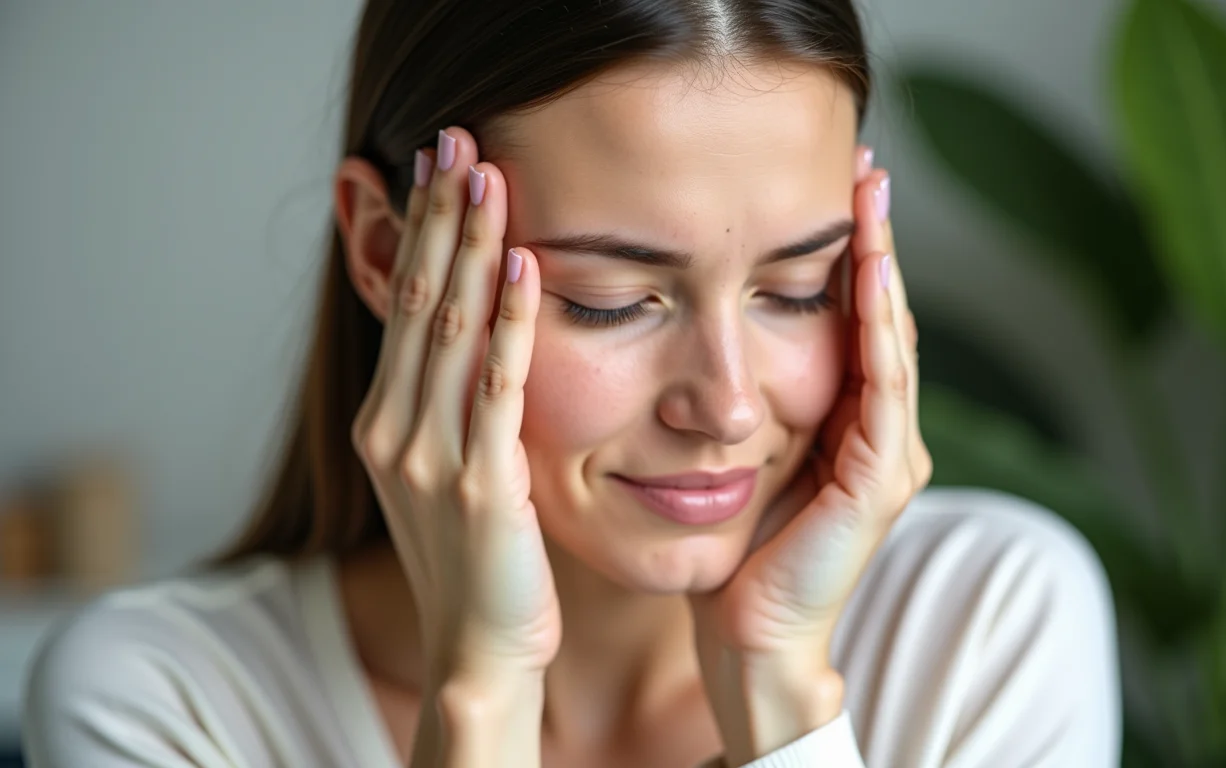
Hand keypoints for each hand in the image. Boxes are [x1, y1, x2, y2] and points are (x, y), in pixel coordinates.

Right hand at [350, 127, 560, 688]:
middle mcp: (395, 431)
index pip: (400, 306)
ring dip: (471, 247)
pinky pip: (498, 387)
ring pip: (450, 329)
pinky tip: (526, 266)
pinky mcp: (484, 485)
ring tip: (487, 176)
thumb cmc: (478, 560)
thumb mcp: (446, 470)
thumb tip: (470, 332)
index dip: (418, 233)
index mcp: (384, 424)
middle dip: (438, 218)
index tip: (435, 168)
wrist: (479, 649)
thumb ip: (448, 404)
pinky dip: (511, 323)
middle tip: (454, 140)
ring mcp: (432, 458)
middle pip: (416, 300)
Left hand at [690, 148, 931, 762]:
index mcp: (851, 427)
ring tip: (873, 197)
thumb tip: (716, 328)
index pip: (856, 323)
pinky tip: (871, 272)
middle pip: (883, 318)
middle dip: (876, 241)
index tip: (837, 190)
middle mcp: (881, 434)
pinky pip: (882, 386)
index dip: (852, 256)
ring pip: (891, 339)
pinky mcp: (878, 479)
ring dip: (883, 265)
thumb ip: (754, 401)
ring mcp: (888, 456)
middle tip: (866, 168)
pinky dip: (877, 326)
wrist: (748, 633)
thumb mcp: (745, 455)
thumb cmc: (738, 552)